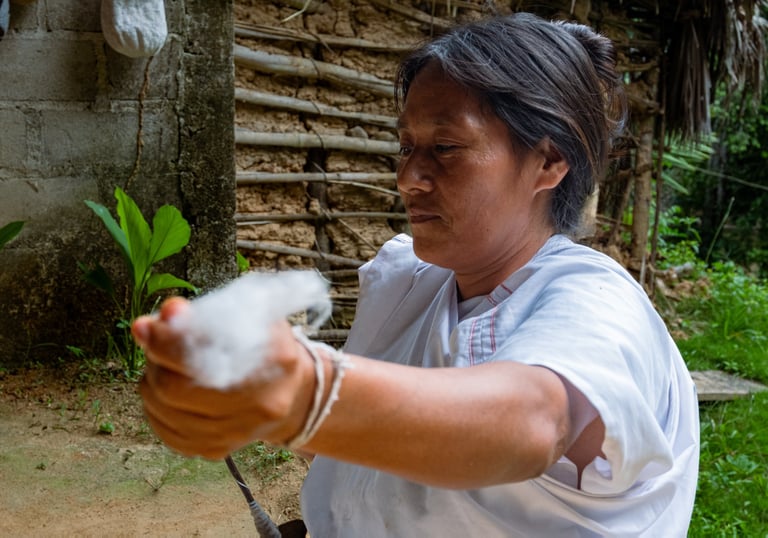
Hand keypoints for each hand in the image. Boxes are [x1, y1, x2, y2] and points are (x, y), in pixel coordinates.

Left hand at [132, 297, 314, 458]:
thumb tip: (149, 323)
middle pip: (175, 389)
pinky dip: (155, 408)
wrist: (291, 392)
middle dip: (155, 362)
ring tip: (165, 366)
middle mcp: (262, 404)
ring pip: (164, 410)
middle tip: (157, 346)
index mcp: (276, 359)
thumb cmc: (262, 345)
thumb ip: (200, 316)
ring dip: (151, 382)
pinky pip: (166, 432)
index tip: (150, 324)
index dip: (166, 340)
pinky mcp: (218, 450)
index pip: (204, 354)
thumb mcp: (246, 316)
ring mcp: (239, 433)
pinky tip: (166, 392)